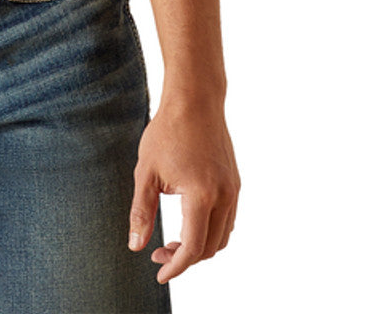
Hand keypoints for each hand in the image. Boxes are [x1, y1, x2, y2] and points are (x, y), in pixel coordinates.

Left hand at [128, 100, 238, 283]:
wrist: (195, 99)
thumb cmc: (166, 132)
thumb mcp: (146, 172)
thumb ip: (141, 211)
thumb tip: (136, 247)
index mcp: (201, 196)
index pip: (193, 247)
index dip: (176, 266)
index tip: (159, 273)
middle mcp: (224, 197)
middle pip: (210, 248)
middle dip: (184, 258)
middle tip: (158, 253)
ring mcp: (233, 190)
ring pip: (223, 237)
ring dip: (200, 247)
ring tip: (172, 241)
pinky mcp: (235, 182)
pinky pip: (228, 220)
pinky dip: (211, 231)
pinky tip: (189, 223)